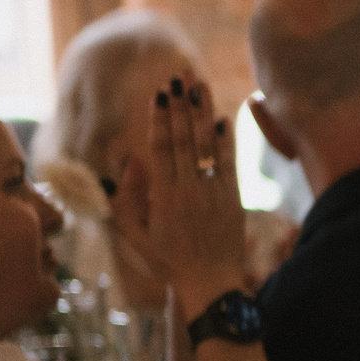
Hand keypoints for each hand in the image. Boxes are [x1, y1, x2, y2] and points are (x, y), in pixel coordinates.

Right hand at [113, 76, 246, 321]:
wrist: (211, 285)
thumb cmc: (167, 260)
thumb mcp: (136, 234)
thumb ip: (126, 198)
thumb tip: (131, 160)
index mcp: (163, 198)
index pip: (161, 149)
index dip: (161, 119)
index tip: (160, 93)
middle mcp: (190, 191)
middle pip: (185, 140)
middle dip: (182, 106)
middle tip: (181, 76)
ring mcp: (214, 194)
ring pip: (208, 147)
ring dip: (204, 113)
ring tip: (201, 84)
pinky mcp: (233, 200)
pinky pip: (230, 164)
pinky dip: (228, 140)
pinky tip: (225, 117)